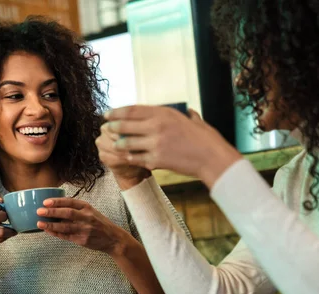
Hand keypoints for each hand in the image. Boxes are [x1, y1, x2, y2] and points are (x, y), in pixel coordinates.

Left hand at [36, 198, 126, 255]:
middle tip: (39, 211)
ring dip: (51, 224)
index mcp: (88, 208)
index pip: (71, 202)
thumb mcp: (91, 211)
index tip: (45, 201)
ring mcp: (84, 229)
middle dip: (52, 212)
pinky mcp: (82, 240)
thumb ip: (77, 209)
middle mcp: (86, 218)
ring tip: (40, 223)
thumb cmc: (99, 223)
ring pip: (65, 226)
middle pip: (67, 213)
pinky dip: (56, 233)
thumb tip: (56, 206)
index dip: (57, 201)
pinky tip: (48, 230)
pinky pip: (66, 236)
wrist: (113, 238)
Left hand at [101, 105, 242, 187]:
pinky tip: (127, 157)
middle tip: (106, 128)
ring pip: (127, 143)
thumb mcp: (194, 121)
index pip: (132, 110)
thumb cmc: (206, 140)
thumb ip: (187, 115)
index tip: (108, 114)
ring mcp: (155, 144)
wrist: (212, 158)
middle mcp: (157, 126)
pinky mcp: (156, 160)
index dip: (117, 112)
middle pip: (125, 125)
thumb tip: (188, 112)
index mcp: (164, 113)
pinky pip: (135, 158)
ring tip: (115, 144)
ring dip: (118, 144)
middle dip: (113, 127)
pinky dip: (129, 158)